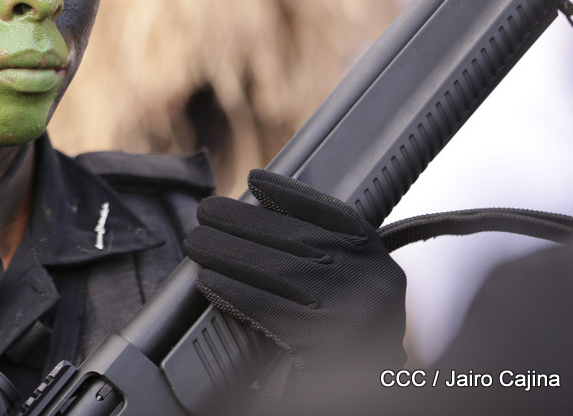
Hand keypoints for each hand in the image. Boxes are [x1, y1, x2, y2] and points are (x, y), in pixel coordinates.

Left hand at [182, 169, 405, 373]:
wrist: (368, 395)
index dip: (290, 193)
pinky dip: (232, 291)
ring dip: (226, 252)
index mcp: (377, 261)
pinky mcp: (326, 344)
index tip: (254, 178)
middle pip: (294, 238)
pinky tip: (208, 281)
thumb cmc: (350, 342)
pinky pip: (266, 307)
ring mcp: (351, 311)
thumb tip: (258, 216)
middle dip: (241, 221)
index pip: (332, 214)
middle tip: (203, 211)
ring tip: (195, 243)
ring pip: (274, 269)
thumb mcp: (353, 289)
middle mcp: (370, 280)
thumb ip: (324, 256)